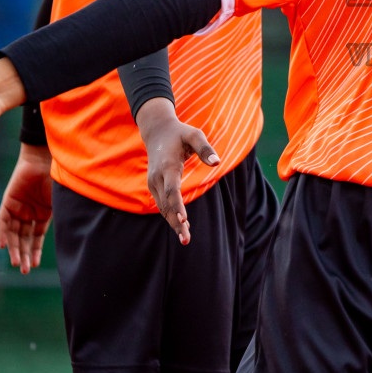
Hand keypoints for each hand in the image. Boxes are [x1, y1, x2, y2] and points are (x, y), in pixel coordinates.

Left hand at [0, 144, 51, 274]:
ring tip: (16, 263)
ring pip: (13, 233)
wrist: (46, 158)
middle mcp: (30, 213)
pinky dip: (2, 233)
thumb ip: (64, 217)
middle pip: (23, 238)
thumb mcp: (62, 202)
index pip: (36, 237)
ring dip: (14, 248)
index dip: (35, 251)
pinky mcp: (8, 202)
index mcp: (43, 214)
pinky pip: (2, 221)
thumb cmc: (58, 178)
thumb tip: (76, 236)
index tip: (35, 265)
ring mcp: (18, 208)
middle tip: (24, 271)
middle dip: (24, 254)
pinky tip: (4, 245)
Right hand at [135, 99, 219, 245]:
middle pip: (167, 205)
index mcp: (168, 166)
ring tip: (185, 239)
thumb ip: (205, 148)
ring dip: (173, 223)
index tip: (184, 221)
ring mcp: (154, 183)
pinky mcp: (154, 186)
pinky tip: (182, 225)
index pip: (172, 191)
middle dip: (176, 223)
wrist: (157, 131)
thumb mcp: (194, 135)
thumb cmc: (180, 133)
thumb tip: (217, 162)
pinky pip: (163, 204)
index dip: (178, 207)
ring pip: (163, 208)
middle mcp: (157, 177)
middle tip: (186, 241)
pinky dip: (170, 215)